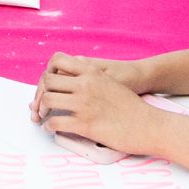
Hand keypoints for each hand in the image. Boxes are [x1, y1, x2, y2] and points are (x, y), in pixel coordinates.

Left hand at [30, 53, 163, 154]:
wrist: (149, 125)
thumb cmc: (130, 106)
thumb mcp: (109, 82)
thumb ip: (90, 78)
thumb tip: (72, 80)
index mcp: (91, 71)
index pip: (57, 60)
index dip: (48, 72)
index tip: (49, 85)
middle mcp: (85, 84)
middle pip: (47, 81)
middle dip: (40, 93)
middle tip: (41, 105)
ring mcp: (84, 104)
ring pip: (47, 101)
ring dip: (41, 110)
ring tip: (44, 117)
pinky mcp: (85, 124)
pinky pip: (54, 123)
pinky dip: (49, 126)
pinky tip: (53, 128)